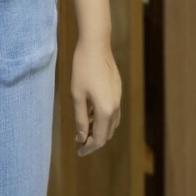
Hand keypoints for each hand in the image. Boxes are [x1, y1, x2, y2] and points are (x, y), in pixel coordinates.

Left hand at [71, 39, 121, 156]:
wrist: (96, 45)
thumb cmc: (82, 68)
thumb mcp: (77, 95)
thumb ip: (80, 118)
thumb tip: (82, 137)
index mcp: (106, 111)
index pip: (99, 139)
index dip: (88, 147)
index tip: (78, 151)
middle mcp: (115, 107)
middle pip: (107, 133)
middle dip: (94, 139)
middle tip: (79, 140)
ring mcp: (118, 97)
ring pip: (111, 122)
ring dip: (99, 128)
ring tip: (83, 126)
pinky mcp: (117, 89)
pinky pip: (112, 110)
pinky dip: (102, 117)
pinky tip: (90, 111)